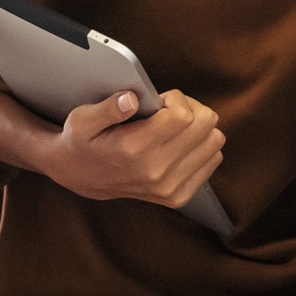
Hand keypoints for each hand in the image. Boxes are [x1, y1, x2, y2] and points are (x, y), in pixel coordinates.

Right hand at [40, 89, 224, 207]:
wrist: (81, 177)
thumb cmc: (83, 142)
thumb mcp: (82, 120)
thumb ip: (107, 108)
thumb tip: (131, 99)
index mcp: (135, 150)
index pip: (183, 115)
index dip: (176, 99)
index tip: (160, 101)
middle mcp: (156, 172)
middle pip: (206, 125)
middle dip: (191, 109)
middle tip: (169, 111)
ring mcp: (170, 187)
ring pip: (215, 142)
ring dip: (199, 128)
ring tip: (175, 127)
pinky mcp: (178, 196)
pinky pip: (213, 160)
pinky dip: (202, 147)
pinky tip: (179, 144)